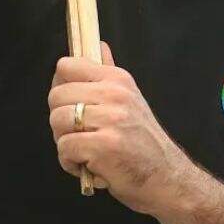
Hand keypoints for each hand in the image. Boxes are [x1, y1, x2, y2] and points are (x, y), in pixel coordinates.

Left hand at [48, 43, 189, 216]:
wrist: (167, 178)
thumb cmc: (144, 143)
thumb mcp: (130, 99)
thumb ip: (108, 73)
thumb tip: (98, 45)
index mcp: (118, 79)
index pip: (67, 66)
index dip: (61, 87)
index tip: (71, 103)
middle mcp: (115, 94)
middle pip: (56, 95)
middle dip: (60, 119)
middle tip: (80, 134)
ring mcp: (111, 119)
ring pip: (57, 121)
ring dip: (64, 142)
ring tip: (85, 151)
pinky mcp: (104, 146)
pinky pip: (64, 148)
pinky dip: (70, 162)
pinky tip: (89, 166)